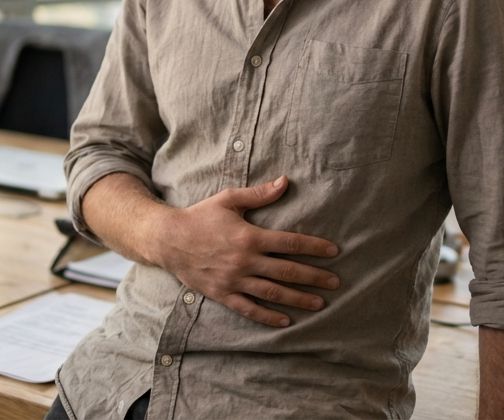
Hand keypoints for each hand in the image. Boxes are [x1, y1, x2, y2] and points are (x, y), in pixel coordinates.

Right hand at [147, 176, 339, 326]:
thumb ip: (259, 194)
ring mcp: (234, 280)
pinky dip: (268, 317)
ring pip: (272, 293)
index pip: (290, 243)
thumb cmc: (200, 217)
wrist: (168, 239)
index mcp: (249, 236)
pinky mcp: (222, 294)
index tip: (333, 252)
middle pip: (287, 271)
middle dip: (314, 277)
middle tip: (335, 282)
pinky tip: (285, 321)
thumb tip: (285, 181)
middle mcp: (244, 261)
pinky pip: (249, 309)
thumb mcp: (229, 200)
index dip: (314, 247)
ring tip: (319, 303)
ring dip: (298, 299)